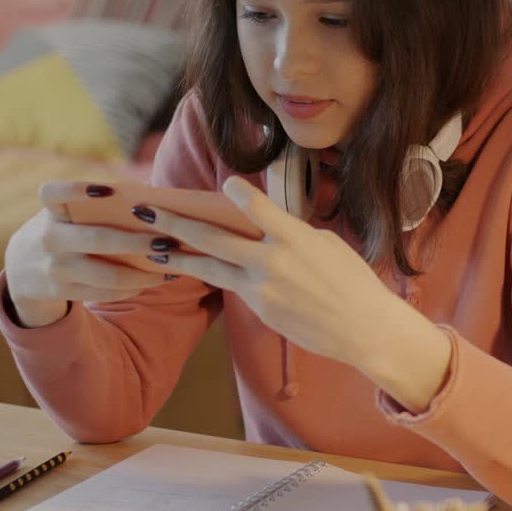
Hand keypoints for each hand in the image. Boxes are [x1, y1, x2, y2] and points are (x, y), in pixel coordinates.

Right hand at [3, 181, 174, 326]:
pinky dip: (133, 287)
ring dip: (143, 273)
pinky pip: (105, 291)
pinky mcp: (62, 290)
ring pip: (107, 274)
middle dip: (137, 242)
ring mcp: (55, 267)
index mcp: (51, 210)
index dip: (78, 190)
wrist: (20, 269)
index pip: (54, 193)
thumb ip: (97, 203)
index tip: (108, 191)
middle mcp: (49, 238)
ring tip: (171, 266)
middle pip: (98, 240)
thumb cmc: (61, 229)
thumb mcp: (64, 213)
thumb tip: (153, 192)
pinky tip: (153, 279)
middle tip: (168, 241)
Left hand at [132, 176, 402, 367]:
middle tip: (149, 211)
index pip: (259, 208)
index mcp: (295, 238)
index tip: (224, 182)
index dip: (240, 193)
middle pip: (214, 238)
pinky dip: (210, 275)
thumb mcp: (327, 245)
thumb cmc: (352, 281)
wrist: (362, 328)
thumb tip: (268, 227)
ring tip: (154, 246)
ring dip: (178, 256)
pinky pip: (230, 286)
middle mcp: (272, 261)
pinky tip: (191, 269)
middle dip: (178, 222)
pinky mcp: (259, 308)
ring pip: (210, 267)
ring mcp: (262, 288)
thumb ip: (292, 233)